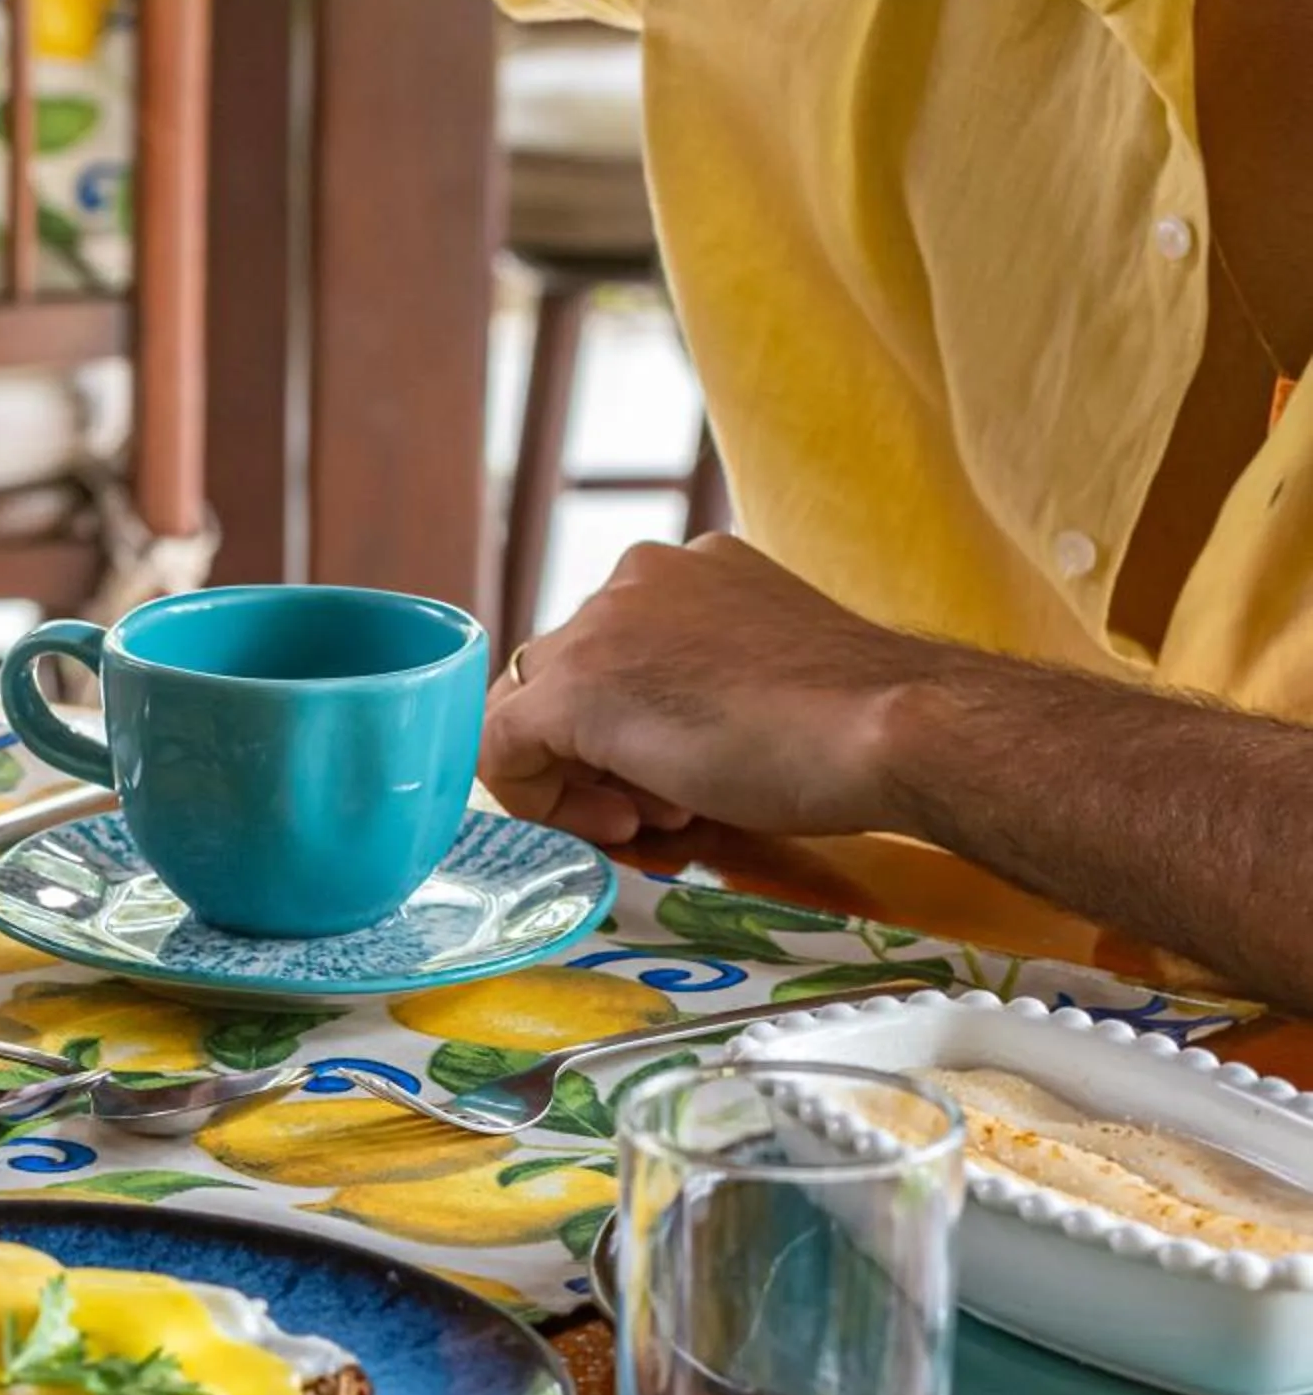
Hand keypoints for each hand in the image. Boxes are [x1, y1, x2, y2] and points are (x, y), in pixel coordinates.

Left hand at [482, 535, 963, 844]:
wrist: (894, 726)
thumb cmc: (854, 726)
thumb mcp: (758, 684)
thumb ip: (695, 689)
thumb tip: (645, 752)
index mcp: (688, 568)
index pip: (611, 653)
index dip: (628, 736)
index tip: (673, 787)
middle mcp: (636, 577)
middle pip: (567, 682)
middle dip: (604, 760)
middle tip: (666, 813)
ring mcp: (600, 624)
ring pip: (533, 715)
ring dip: (583, 782)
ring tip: (661, 819)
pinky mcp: (575, 686)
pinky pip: (501, 748)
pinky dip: (542, 801)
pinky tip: (618, 826)